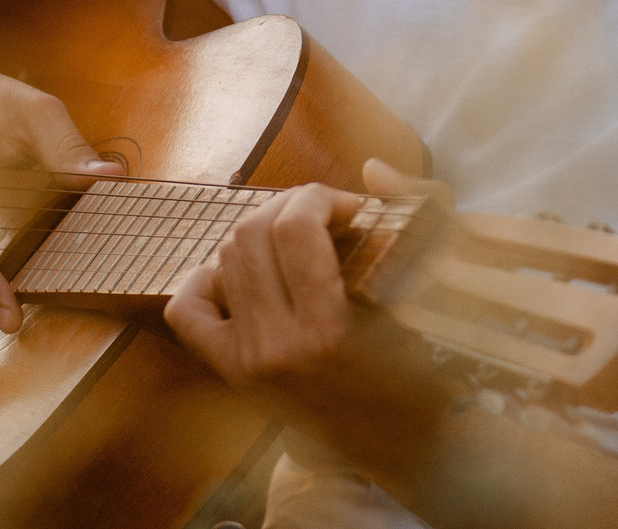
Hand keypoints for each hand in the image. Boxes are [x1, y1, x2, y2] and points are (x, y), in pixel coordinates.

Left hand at [163, 183, 450, 464]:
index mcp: (327, 330)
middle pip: (253, 233)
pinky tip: (240, 273)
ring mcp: (246, 362)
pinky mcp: (231, 373)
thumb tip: (369, 170)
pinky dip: (203, 280)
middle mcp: (276, 346)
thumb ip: (422, 221)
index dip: (322, 197)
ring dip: (258, 233)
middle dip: (291, 206)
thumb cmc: (424, 374)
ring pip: (225, 258)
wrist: (399, 447)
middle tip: (324, 216)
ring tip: (294, 240)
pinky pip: (186, 313)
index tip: (352, 209)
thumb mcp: (432, 302)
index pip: (297, 227)